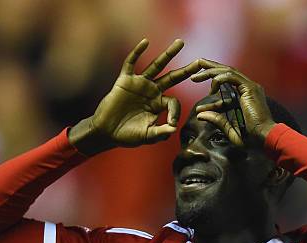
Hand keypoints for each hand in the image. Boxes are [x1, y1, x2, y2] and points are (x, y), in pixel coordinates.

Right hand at [69, 39, 201, 153]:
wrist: (107, 132)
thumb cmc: (127, 135)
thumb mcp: (147, 136)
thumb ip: (161, 133)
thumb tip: (173, 129)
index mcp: (158, 104)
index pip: (174, 102)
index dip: (175, 112)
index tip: (171, 123)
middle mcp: (152, 91)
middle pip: (172, 77)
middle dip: (186, 70)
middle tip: (200, 62)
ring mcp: (139, 84)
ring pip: (156, 66)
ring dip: (168, 54)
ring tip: (180, 43)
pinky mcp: (125, 80)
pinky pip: (131, 63)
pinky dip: (137, 52)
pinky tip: (145, 42)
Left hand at [191, 59, 275, 146]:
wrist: (265, 138)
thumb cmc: (251, 137)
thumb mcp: (230, 129)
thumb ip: (217, 121)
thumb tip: (200, 114)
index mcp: (246, 97)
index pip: (226, 88)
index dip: (211, 95)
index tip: (199, 107)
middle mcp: (248, 89)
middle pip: (227, 73)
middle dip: (210, 69)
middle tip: (194, 70)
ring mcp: (250, 87)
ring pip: (227, 72)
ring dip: (210, 72)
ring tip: (194, 77)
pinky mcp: (250, 88)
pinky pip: (231, 77)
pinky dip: (219, 79)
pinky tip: (210, 87)